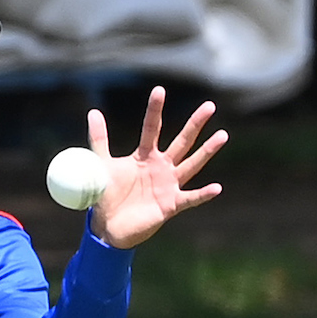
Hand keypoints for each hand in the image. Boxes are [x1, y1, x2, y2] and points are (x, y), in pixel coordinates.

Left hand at [86, 86, 225, 250]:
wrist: (109, 227)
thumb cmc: (108, 196)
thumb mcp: (102, 165)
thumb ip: (99, 140)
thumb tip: (93, 112)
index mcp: (145, 156)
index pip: (152, 129)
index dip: (155, 110)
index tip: (159, 90)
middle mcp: (161, 167)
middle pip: (182, 142)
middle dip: (195, 124)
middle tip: (210, 106)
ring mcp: (169, 185)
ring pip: (192, 164)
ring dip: (207, 151)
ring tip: (222, 135)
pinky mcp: (171, 205)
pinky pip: (190, 198)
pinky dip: (203, 194)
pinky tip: (216, 188)